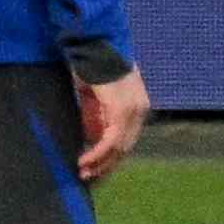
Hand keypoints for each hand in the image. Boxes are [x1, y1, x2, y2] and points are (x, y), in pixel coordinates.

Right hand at [73, 64, 150, 182]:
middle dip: (106, 165)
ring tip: (83, 173)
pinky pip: (110, 141)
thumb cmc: (92, 66)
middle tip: (88, 177)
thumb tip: (91, 137)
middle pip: (125, 147)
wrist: (95, 46)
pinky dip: (97, 154)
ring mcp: (132, 112)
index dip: (112, 156)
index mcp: (137, 106)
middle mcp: (140, 111)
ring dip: (100, 163)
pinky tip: (84, 161)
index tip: (96, 168)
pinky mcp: (120, 112)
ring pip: (118, 148)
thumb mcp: (96, 96)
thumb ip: (97, 115)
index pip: (127, 138)